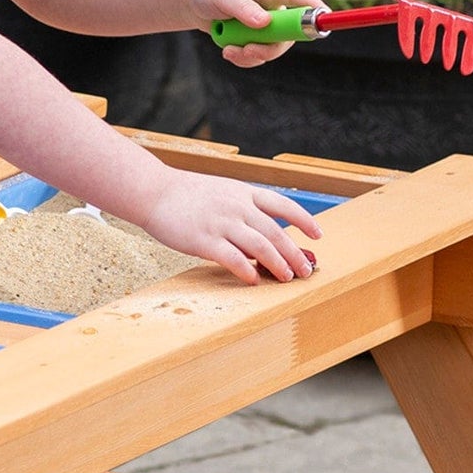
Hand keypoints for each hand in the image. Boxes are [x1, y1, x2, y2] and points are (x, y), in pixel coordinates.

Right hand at [136, 169, 320, 284]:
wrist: (153, 191)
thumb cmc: (185, 195)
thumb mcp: (222, 192)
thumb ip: (243, 210)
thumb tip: (264, 237)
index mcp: (244, 193)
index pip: (283, 205)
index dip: (304, 221)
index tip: (318, 235)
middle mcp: (237, 207)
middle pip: (276, 232)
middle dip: (294, 253)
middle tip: (305, 270)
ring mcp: (221, 223)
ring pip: (260, 245)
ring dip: (277, 263)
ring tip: (287, 278)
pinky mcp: (204, 240)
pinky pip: (232, 258)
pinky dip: (247, 270)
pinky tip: (254, 280)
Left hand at [183, 0, 324, 68]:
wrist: (189, 0)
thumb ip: (242, 8)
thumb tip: (265, 23)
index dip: (315, 10)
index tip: (327, 19)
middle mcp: (272, 7)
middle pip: (289, 34)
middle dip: (270, 48)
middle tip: (249, 51)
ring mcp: (264, 25)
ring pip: (272, 49)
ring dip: (251, 55)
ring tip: (228, 50)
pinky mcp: (253, 38)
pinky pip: (258, 56)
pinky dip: (243, 58)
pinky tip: (227, 51)